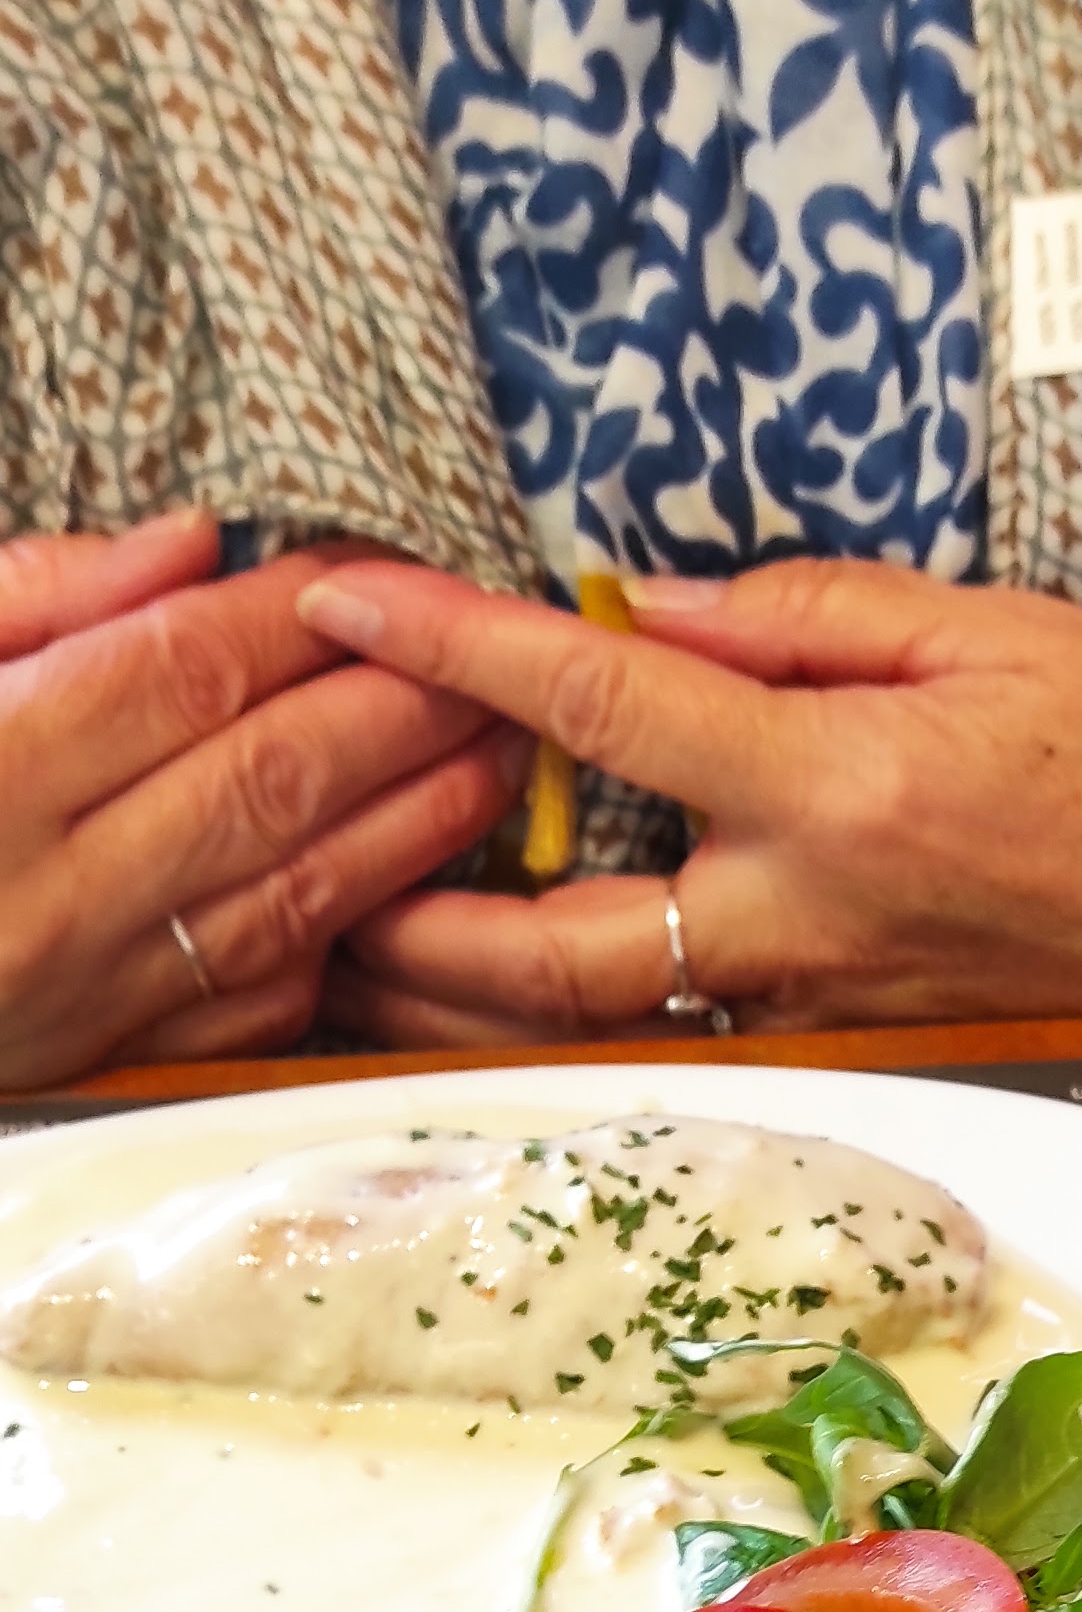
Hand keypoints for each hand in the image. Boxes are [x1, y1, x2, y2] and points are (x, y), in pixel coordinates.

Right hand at [0, 513, 531, 1088]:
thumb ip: (28, 596)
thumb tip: (189, 545)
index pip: (176, 668)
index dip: (292, 611)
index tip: (378, 565)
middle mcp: (44, 892)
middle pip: (266, 778)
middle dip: (401, 708)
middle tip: (497, 651)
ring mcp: (86, 994)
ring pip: (292, 895)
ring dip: (417, 820)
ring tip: (504, 751)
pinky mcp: (111, 1067)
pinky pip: (259, 1002)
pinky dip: (347, 937)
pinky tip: (420, 881)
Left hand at [305, 550, 1081, 1041]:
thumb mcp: (996, 627)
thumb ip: (804, 615)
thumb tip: (643, 603)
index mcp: (846, 784)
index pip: (600, 699)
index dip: (452, 647)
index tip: (342, 599)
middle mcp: (817, 918)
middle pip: (547, 948)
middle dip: (400, 916)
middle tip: (309, 859)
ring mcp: (832, 1004)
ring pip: (601, 1016)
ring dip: (471, 979)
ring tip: (374, 915)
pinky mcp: (861, 1045)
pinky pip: (688, 1027)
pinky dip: (589, 994)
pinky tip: (532, 943)